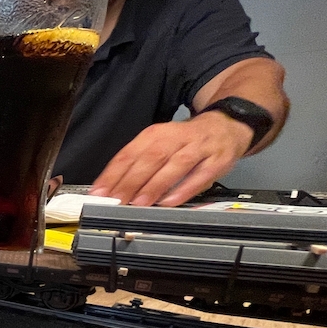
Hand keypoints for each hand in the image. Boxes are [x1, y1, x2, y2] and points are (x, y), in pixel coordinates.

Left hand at [88, 112, 253, 206]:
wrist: (227, 125)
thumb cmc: (184, 140)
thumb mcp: (158, 144)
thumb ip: (136, 164)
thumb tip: (109, 189)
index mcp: (156, 133)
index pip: (130, 153)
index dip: (113, 173)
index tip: (99, 192)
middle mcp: (176, 138)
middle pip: (151, 158)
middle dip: (131, 180)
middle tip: (117, 200)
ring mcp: (199, 148)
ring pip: (175, 165)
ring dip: (156, 184)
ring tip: (139, 203)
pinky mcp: (218, 160)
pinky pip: (201, 175)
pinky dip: (185, 189)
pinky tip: (170, 201)